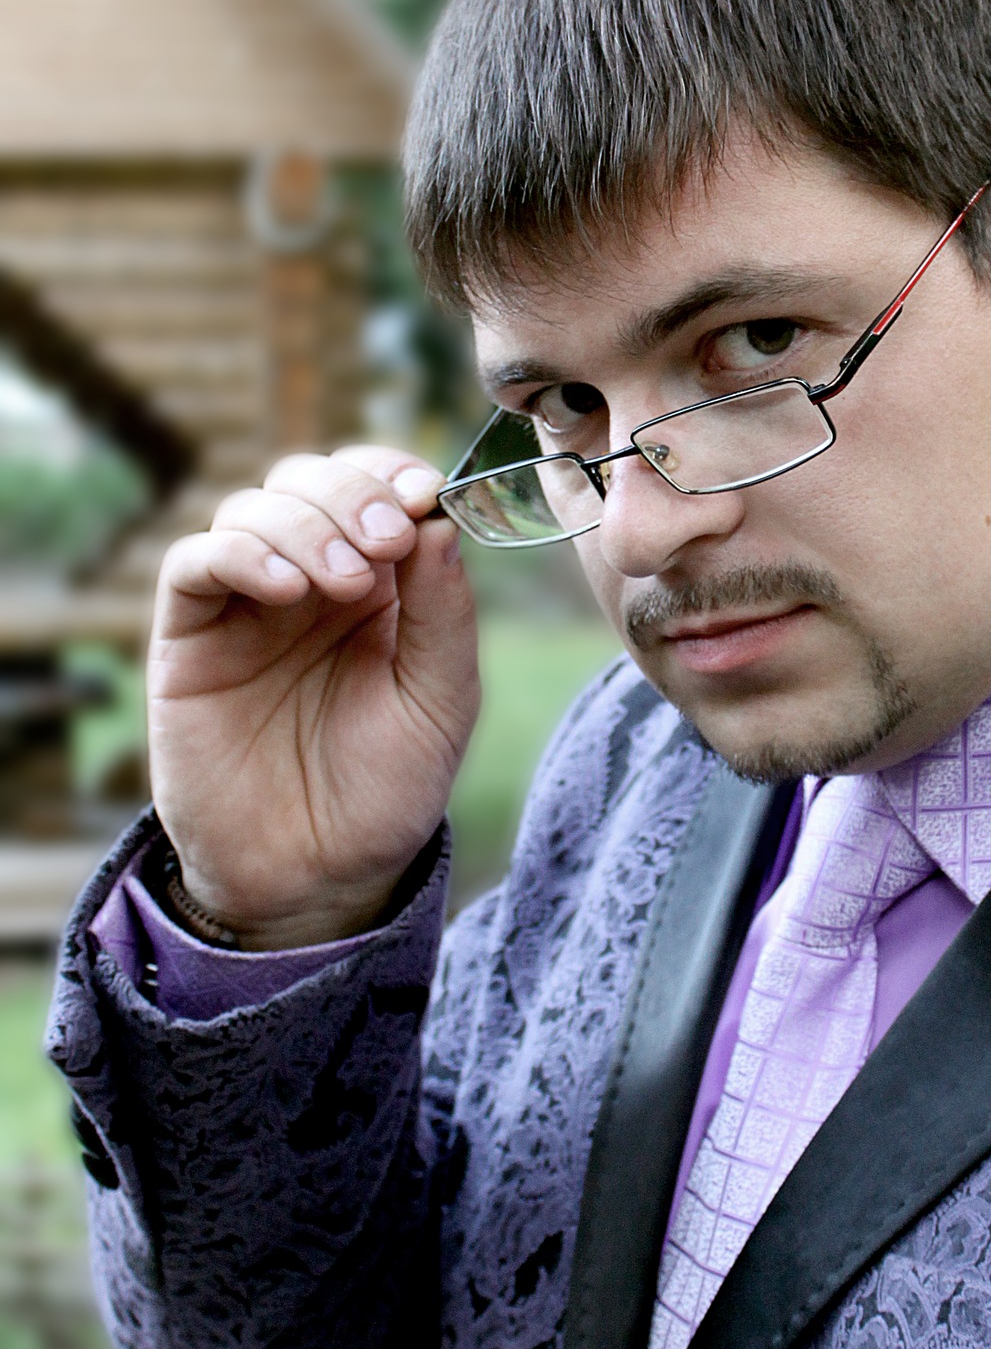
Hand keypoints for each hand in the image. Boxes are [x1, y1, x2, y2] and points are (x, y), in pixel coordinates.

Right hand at [148, 446, 480, 948]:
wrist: (316, 875)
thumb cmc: (385, 790)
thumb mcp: (441, 702)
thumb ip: (443, 614)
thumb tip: (438, 520)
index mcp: (381, 585)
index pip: (377, 488)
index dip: (393, 473)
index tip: (422, 492)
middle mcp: (310, 580)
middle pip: (312, 479)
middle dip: (351, 492)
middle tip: (384, 540)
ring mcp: (246, 604)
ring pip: (254, 507)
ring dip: (303, 523)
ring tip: (342, 583)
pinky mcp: (189, 636)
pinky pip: (195, 563)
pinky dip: (238, 554)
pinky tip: (283, 588)